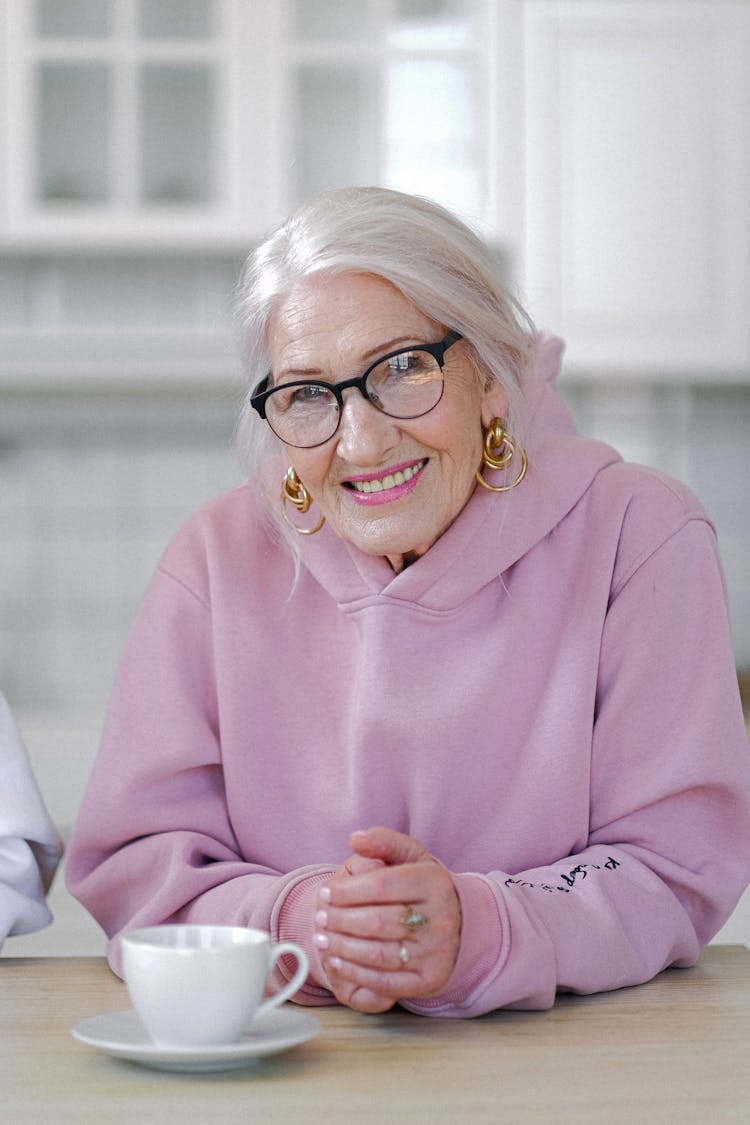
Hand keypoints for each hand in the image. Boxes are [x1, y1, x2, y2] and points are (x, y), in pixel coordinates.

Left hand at [315, 827, 461, 1013]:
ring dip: (342, 947)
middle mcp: (441, 919)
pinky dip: (356, 973)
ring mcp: (437, 953)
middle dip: (340, 921)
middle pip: (377, 922)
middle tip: (319, 917)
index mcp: (434, 883)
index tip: (325, 892)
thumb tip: (356, 839)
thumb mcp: (410, 856)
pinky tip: (337, 960)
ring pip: (379, 954)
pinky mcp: (430, 980)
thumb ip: (383, 841)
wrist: (458, 922)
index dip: (347, 891)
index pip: (380, 885)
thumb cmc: (423, 886)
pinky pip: (386, 983)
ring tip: (322, 938)